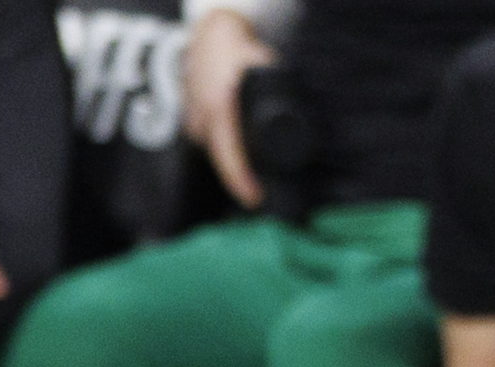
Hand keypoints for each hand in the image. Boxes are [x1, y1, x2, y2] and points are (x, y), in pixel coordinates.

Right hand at [184, 8, 275, 209]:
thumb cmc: (236, 50)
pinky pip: (210, 146)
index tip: (255, 199)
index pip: (229, 154)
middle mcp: (202, 119)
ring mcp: (193, 123)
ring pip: (216, 155)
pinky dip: (225, 153)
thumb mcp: (259, 63)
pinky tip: (238, 160)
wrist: (208, 38)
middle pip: (221, 162)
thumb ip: (276, 84)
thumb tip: (302, 110)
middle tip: (260, 199)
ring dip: (233, 168)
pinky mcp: (192, 125)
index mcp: (219, 107)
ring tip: (252, 183)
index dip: (241, 181)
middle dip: (241, 183)